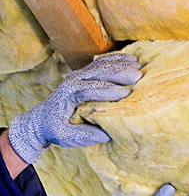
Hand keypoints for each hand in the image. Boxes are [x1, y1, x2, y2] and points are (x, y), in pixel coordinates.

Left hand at [8, 53, 142, 163]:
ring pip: (102, 64)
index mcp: (69, 94)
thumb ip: (83, 135)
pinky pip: (102, 62)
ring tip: (139, 66)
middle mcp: (74, 80)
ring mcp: (79, 74)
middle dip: (119, 73)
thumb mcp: (64, 136)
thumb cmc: (54, 128)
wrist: (42, 118)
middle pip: (98, 72)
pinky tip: (131, 59)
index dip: (108, 91)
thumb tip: (106, 134)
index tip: (126, 94)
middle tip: (138, 76)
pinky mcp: (85, 72)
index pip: (89, 89)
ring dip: (121, 64)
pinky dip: (117, 59)